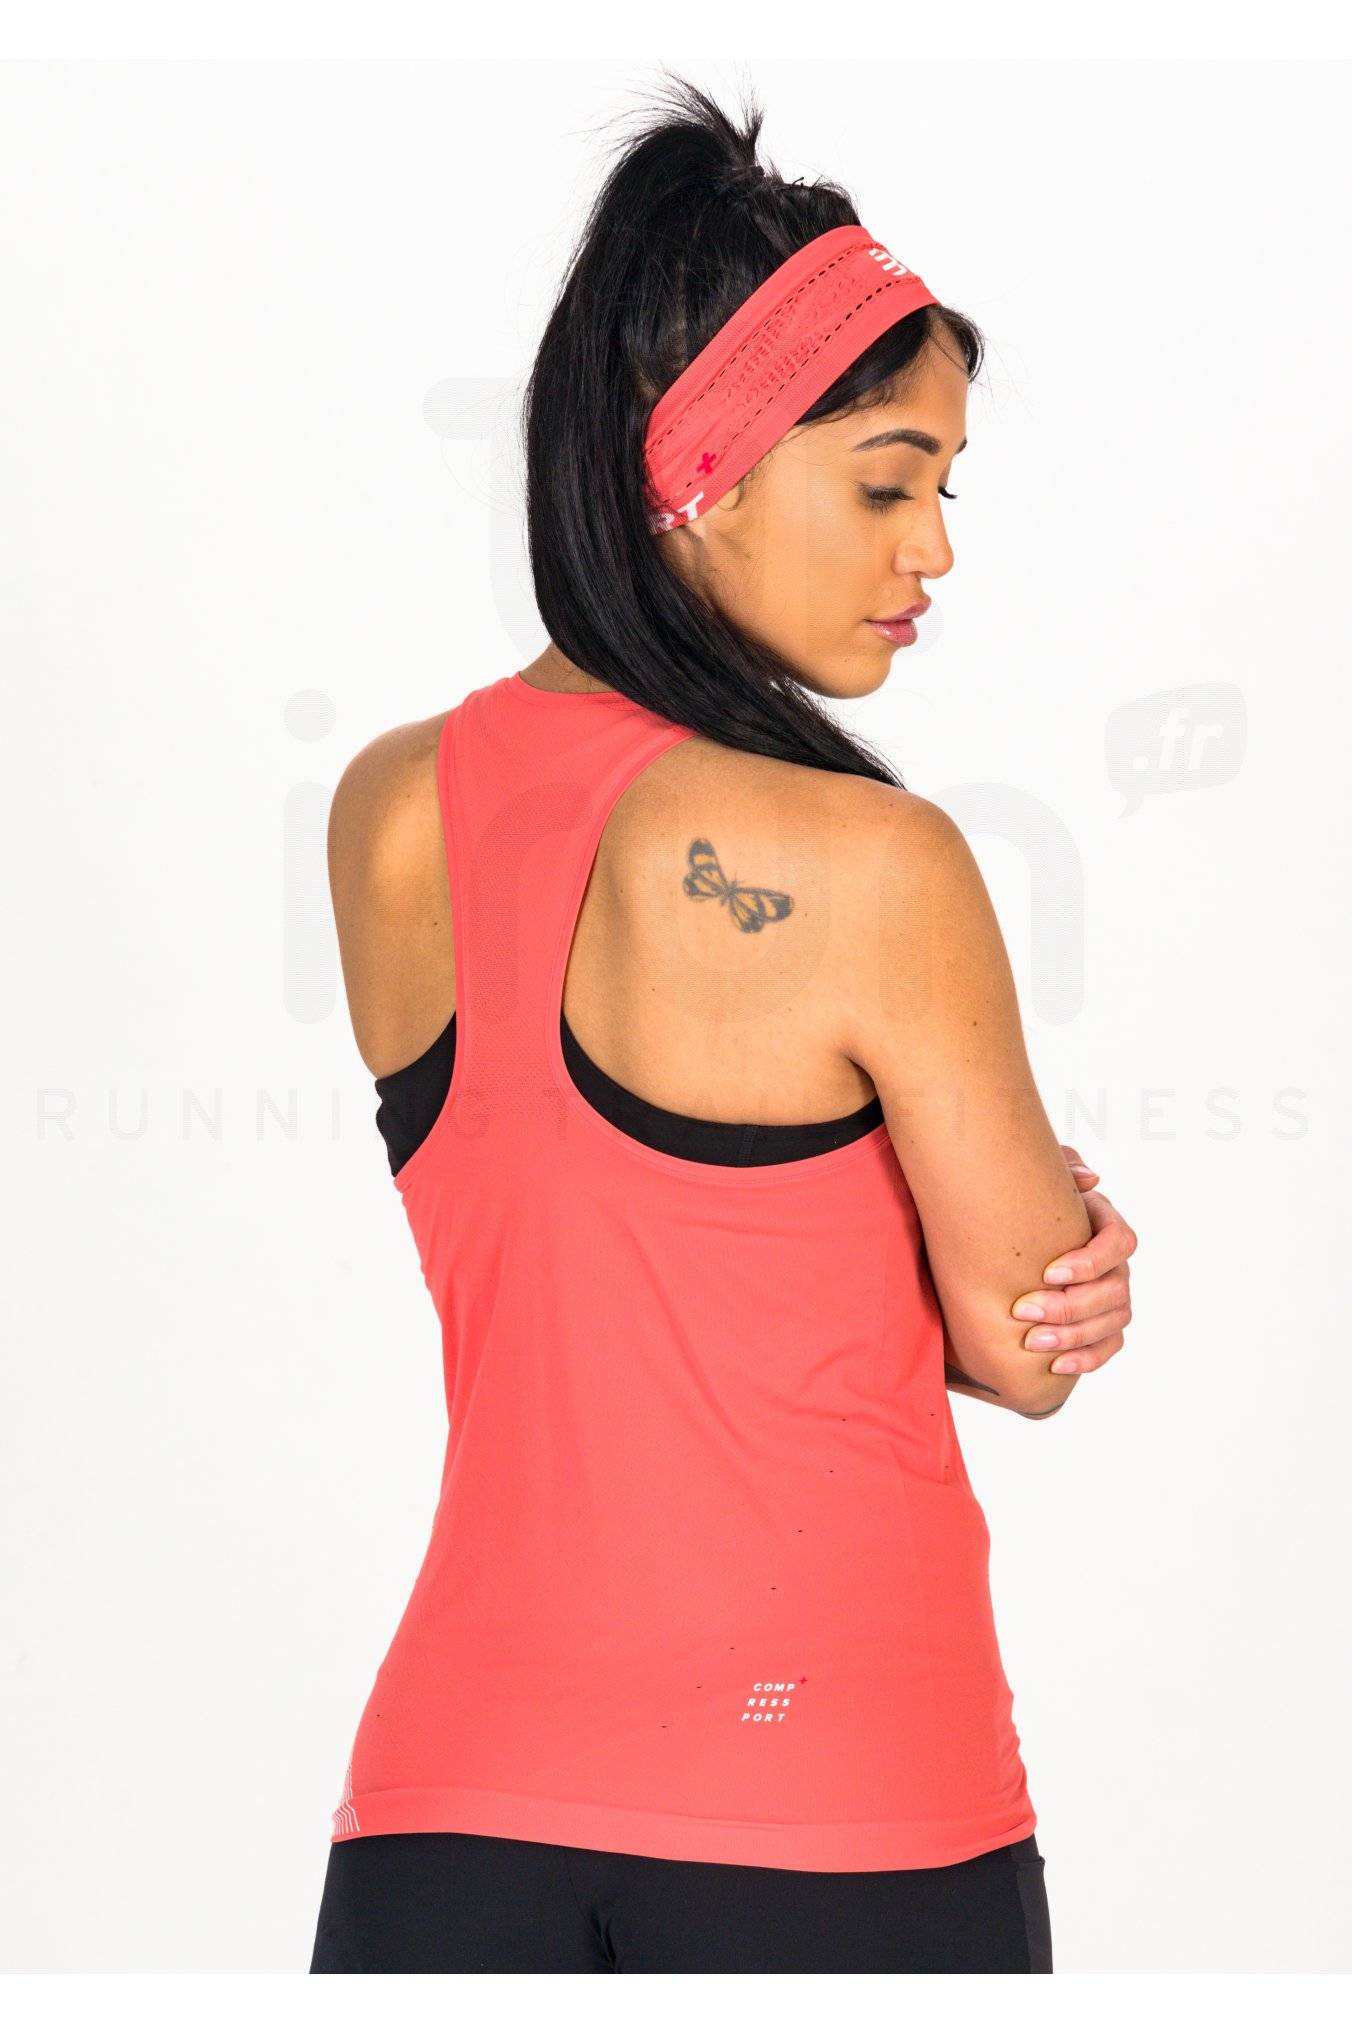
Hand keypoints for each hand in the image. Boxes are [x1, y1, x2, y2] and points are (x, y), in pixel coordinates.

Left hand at [1010, 1147, 1135, 1378]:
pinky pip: (1109, 1347)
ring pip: (1112, 1321)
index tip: (1049, 1272)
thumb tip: (1088, 1178)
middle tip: (1023, 1311)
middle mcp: (1116, 1263)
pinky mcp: (1105, 1327)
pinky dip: (1085, 1359)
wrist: (1006, 1243)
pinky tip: (1056, 1365)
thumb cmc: (1023, 1206)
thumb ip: (1060, 1168)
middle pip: (1114, 1290)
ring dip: (1073, 1336)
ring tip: (1032, 1342)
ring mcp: (1114, 1297)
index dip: (1091, 1261)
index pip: (1120, 1243)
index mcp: (1105, 1225)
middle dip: (1070, 1306)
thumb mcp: (1036, 1180)